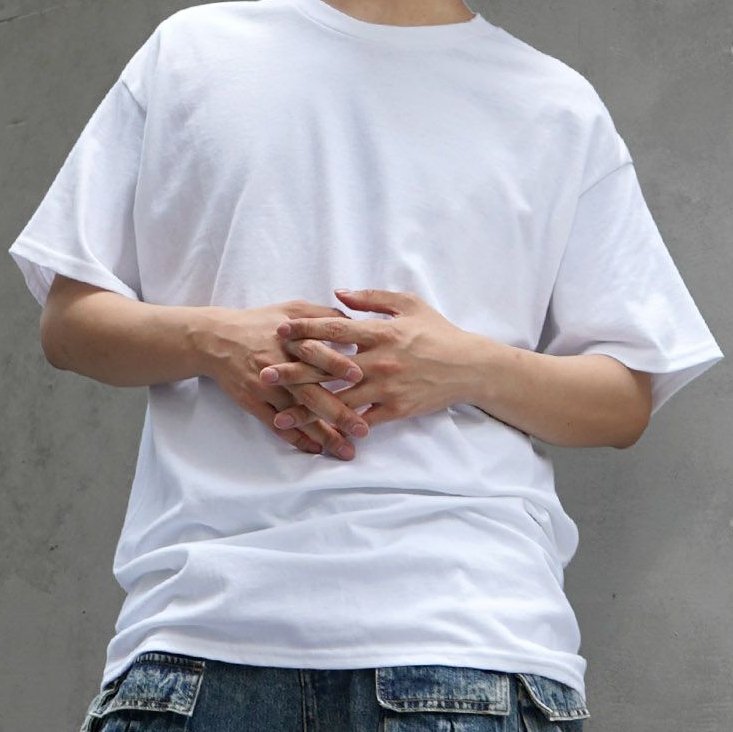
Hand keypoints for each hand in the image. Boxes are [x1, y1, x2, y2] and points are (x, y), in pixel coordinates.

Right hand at [197, 300, 372, 458]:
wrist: (217, 339)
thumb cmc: (259, 323)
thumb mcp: (292, 310)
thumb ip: (324, 316)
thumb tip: (355, 325)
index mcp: (292, 342)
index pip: (319, 354)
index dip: (339, 365)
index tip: (361, 378)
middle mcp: (280, 367)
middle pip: (312, 392)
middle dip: (339, 413)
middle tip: (363, 430)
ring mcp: (267, 388)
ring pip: (298, 416)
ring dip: (323, 435)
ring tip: (346, 450)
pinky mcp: (254, 403)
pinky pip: (277, 426)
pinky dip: (296, 439)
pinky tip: (315, 449)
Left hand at [268, 288, 477, 431]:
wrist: (469, 367)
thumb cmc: (438, 332)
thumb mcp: (408, 304)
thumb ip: (371, 299)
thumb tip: (337, 295)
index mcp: (380, 332)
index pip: (335, 330)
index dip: (305, 330)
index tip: (280, 332)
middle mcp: (379, 361)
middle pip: (328, 367)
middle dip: (293, 371)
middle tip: (263, 373)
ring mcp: (386, 388)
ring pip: (339, 400)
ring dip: (307, 410)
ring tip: (280, 416)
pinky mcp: (394, 410)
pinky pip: (362, 422)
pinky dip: (339, 430)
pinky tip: (317, 436)